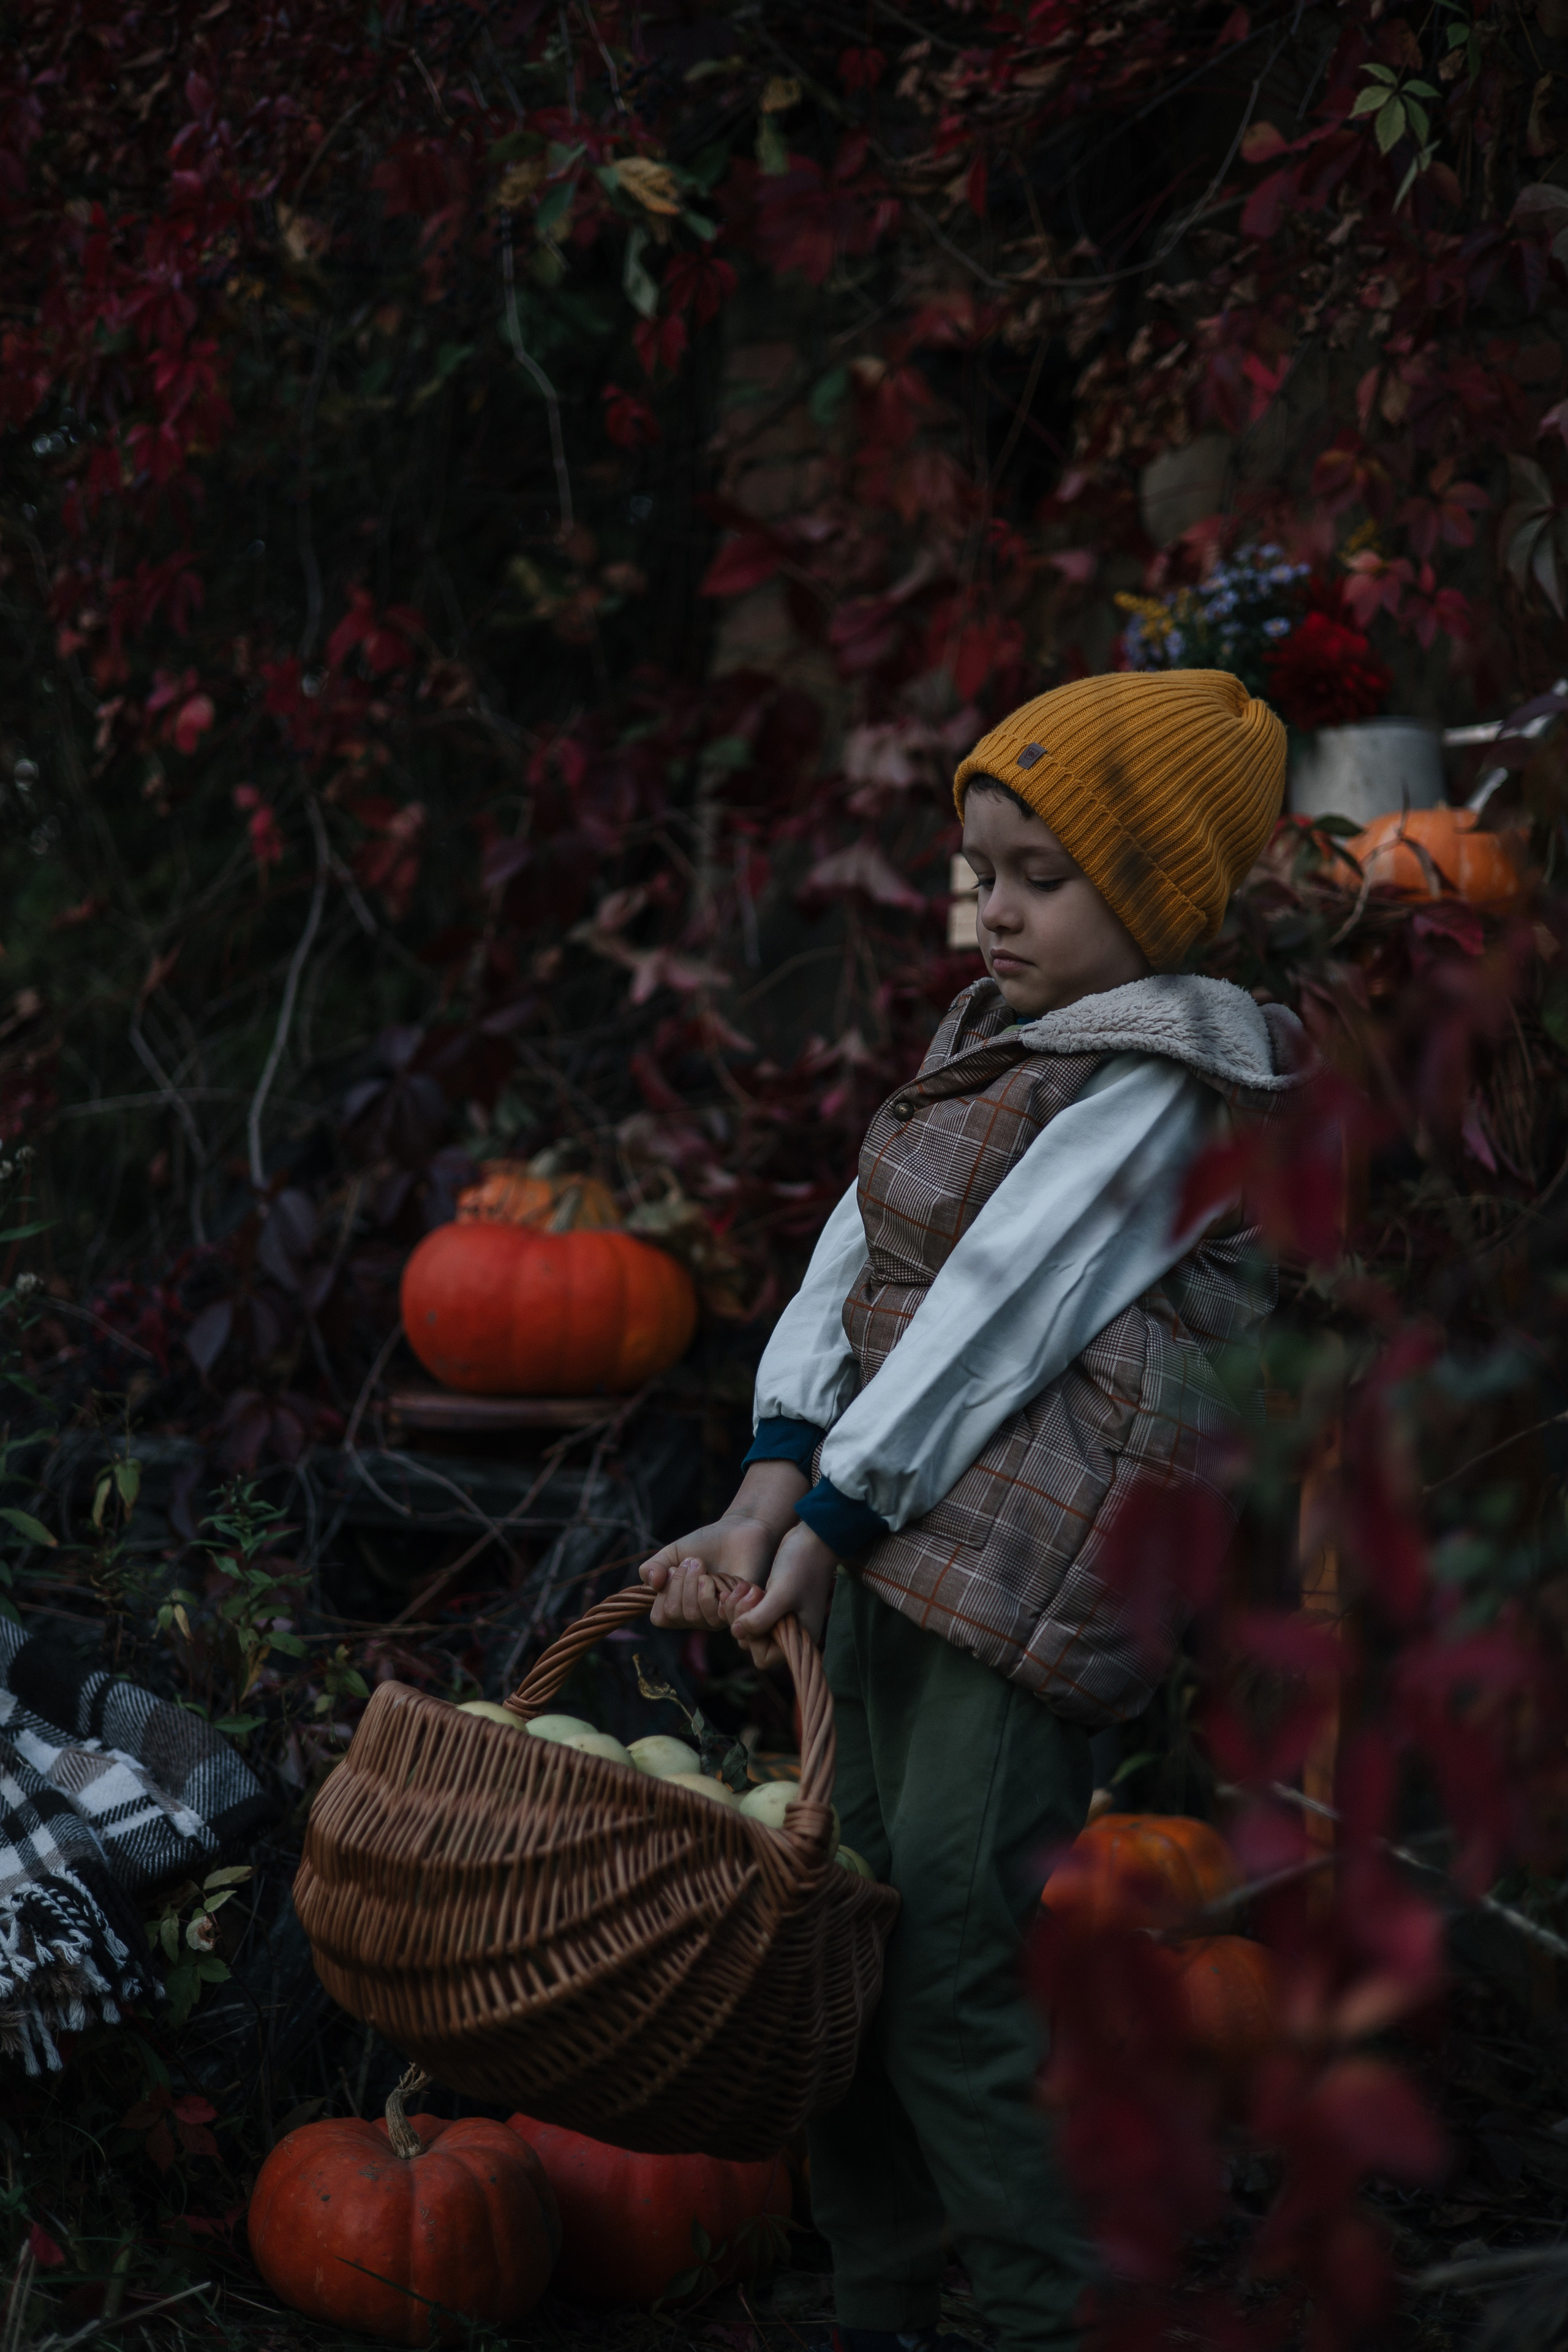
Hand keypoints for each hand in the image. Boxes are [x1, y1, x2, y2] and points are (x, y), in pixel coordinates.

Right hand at [639, 1461, 807, 1631]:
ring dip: (698, 1583)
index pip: (661, 1617)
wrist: (738, 1531)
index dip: (664, 1593)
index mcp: (680, 1605)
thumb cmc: (705, 1544)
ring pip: (695, 1615)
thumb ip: (652, 1567)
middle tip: (696, 1562)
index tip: (674, 1568)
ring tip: (708, 1568)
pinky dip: (716, 1590)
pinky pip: (719, 1614)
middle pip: (676, 1614)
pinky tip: (724, 1576)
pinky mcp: (738, 1612)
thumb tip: (652, 1584)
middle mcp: (698, 1616)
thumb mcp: (672, 1552)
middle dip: (681, 1582)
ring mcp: (718, 1616)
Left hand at [721, 1523, 837, 1668]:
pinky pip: (748, 1613)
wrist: (813, 1537)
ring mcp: (780, 1618)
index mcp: (799, 1638)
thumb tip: (736, 1633)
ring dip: (739, 1609)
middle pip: (752, 1643)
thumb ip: (759, 1619)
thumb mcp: (781, 1594)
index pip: (764, 1658)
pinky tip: (742, 1586)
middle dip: (743, 1620)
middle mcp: (789, 1632)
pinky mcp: (772, 1604)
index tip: (754, 1612)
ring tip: (745, 1587)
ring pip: (747, 1627)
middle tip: (748, 1593)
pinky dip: (741, 1602)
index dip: (753, 1639)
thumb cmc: (802, 1565)